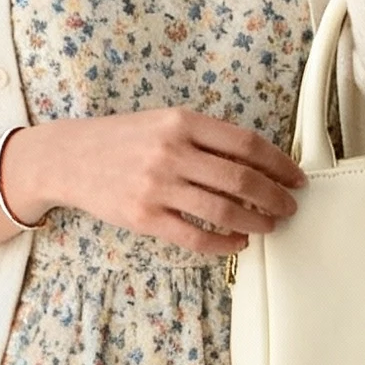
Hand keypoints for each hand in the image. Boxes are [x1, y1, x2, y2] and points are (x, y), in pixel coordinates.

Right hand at [3, 108, 304, 255]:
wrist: (68, 158)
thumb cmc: (122, 141)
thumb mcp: (163, 122)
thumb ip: (205, 137)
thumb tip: (256, 162)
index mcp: (182, 121)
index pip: (246, 143)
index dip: (279, 163)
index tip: (296, 178)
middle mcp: (172, 152)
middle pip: (241, 178)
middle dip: (275, 197)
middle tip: (289, 207)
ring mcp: (158, 186)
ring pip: (224, 210)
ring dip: (256, 222)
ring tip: (269, 226)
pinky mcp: (145, 218)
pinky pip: (196, 236)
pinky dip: (224, 243)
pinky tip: (238, 243)